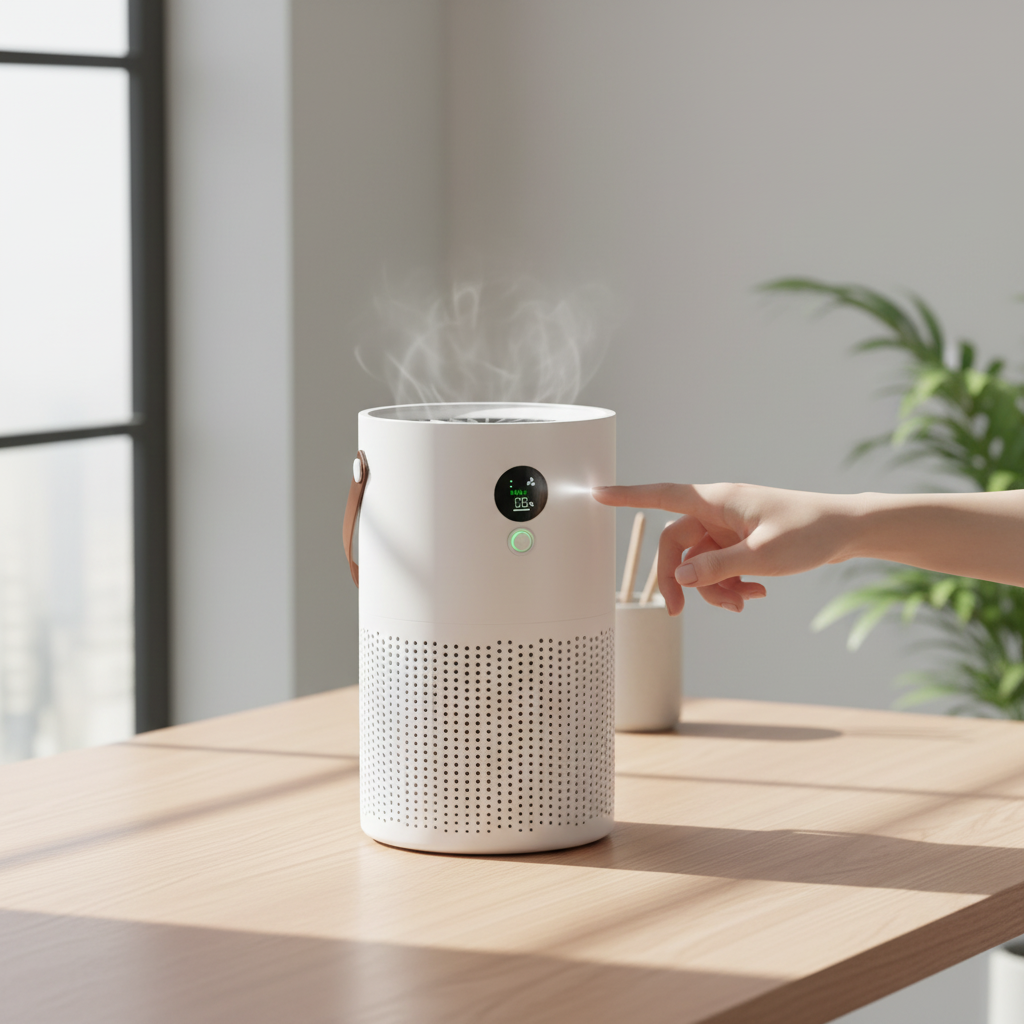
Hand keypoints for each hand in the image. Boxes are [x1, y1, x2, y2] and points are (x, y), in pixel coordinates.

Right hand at [592, 483, 853, 614]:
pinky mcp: (742, 541)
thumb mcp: (761, 556)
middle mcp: (717, 511)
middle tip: (680, 613)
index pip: (660, 495)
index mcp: (717, 500)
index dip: (627, 496)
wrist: (847, 530)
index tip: (596, 494)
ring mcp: (729, 527)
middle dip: (678, 579)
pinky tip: (756, 594)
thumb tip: (679, 578)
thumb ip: (716, 568)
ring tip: (742, 604)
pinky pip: (719, 566)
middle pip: (676, 544)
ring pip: (699, 561)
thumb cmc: (808, 531)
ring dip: (712, 588)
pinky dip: (730, 584)